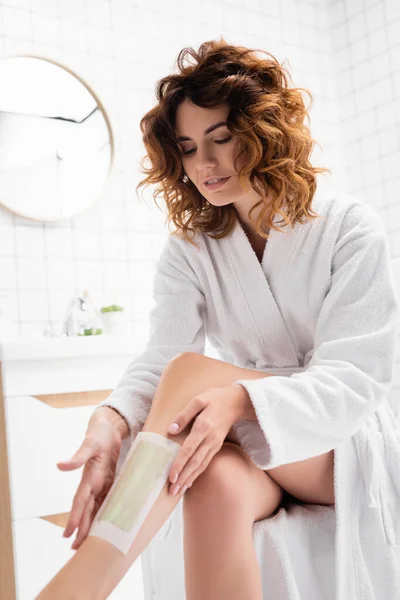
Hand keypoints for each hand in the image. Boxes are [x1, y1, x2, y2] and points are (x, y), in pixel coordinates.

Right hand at [57, 412, 124, 549]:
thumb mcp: (90, 443)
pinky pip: (108, 500)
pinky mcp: (110, 481)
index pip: (81, 501)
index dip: (76, 517)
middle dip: (82, 528)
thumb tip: (59, 466)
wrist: (108, 428)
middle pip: (87, 509)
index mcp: (89, 477)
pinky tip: (106, 524)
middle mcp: (93, 483)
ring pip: (96, 508)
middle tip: (76, 548)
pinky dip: (106, 513)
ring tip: (87, 543)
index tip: (69, 533)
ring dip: (92, 524)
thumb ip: (77, 456)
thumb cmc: (98, 434)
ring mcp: (101, 483)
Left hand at [167, 384, 245, 495]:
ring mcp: (215, 444)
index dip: (180, 463)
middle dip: (183, 478)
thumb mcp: (198, 400)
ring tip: (178, 492)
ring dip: (189, 479)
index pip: (189, 449)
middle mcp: (210, 439)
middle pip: (195, 462)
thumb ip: (184, 415)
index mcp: (204, 427)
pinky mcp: (217, 446)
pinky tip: (189, 482)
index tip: (171, 476)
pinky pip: (206, 463)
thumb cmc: (214, 399)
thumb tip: (171, 430)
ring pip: (201, 465)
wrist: (236, 402)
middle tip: (172, 492)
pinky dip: (197, 474)